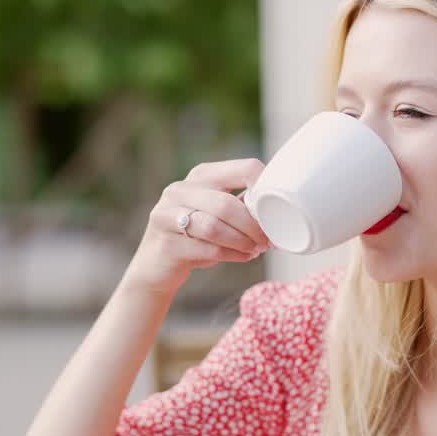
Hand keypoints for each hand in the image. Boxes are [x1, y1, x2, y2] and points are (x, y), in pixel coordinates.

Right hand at [123, 158, 270, 294]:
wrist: (156, 267)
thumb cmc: (197, 237)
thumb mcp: (218, 215)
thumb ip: (242, 206)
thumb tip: (280, 212)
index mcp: (201, 175)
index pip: (243, 169)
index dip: (266, 187)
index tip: (278, 208)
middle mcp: (180, 190)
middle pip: (227, 204)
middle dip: (253, 225)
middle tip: (268, 240)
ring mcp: (167, 215)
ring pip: (214, 227)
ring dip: (243, 241)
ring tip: (256, 249)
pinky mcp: (166, 243)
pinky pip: (207, 249)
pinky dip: (232, 255)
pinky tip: (243, 257)